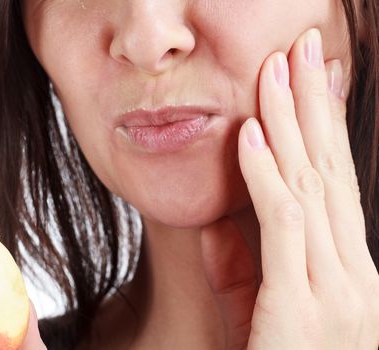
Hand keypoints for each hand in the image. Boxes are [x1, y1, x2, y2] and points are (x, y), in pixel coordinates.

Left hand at [200, 28, 378, 348]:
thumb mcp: (255, 312)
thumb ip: (243, 266)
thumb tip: (220, 217)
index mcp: (349, 273)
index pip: (335, 184)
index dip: (323, 127)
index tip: (312, 78)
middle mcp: (355, 276)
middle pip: (331, 173)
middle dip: (314, 106)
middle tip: (304, 47)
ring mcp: (339, 294)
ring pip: (313, 189)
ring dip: (292, 124)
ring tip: (276, 70)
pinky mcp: (304, 312)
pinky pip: (286, 230)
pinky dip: (269, 180)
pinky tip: (254, 137)